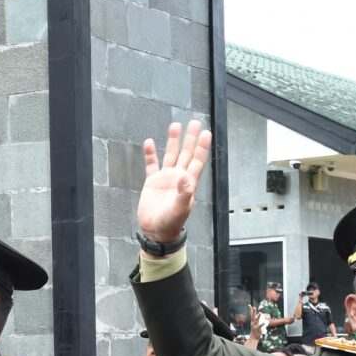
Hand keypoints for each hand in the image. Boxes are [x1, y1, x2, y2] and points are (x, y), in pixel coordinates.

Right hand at [137, 120, 211, 245]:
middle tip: (194, 123)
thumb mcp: (180, 209)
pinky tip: (150, 142)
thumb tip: (185, 177)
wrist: (156, 232)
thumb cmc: (171, 223)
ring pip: (171, 155)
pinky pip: (151, 165)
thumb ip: (184, 193)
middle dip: (190, 139)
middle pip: (186, 154)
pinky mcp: (152, 182)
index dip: (202, 147)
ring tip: (175, 126)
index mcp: (188, 183)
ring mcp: (165, 179)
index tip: (206, 133)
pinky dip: (150, 154)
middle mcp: (178, 177)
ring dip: (173, 141)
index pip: (197, 161)